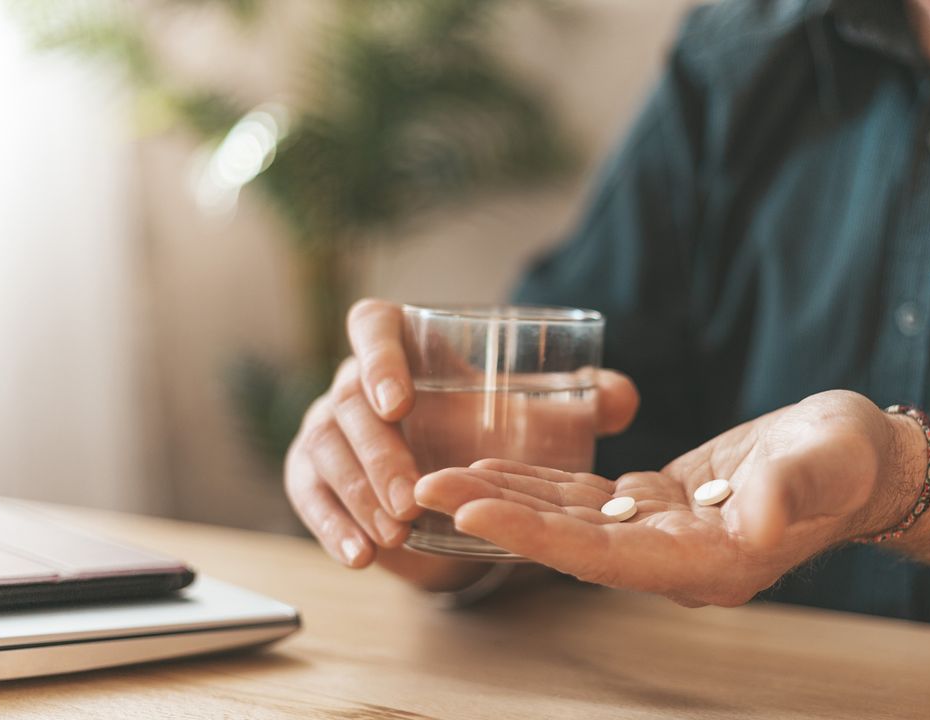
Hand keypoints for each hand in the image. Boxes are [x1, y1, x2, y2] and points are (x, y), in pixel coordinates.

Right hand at [284, 298, 641, 590]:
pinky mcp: (311, 475)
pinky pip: (309, 496)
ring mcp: (326, 426)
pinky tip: (359, 557)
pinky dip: (331, 527)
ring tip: (395, 533)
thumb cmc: (493, 427)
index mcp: (403, 342)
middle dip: (378, 453)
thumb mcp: (540, 413)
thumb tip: (620, 398)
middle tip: (412, 497)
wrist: (452, 479)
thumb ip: (585, 400)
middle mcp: (354, 380)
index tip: (400, 401)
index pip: (373, 326)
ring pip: (325, 451)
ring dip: (358, 495)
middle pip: (348, 402)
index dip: (379, 357)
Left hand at [414, 390, 922, 605]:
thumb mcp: (829, 463)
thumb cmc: (849, 461)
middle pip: (567, 545)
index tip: (472, 513)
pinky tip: (499, 468)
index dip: (536, 536)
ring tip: (442, 476)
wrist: (860, 462)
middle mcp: (674, 560)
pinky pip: (587, 501)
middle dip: (496, 519)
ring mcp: (662, 536)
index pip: (603, 557)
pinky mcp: (658, 506)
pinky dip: (540, 485)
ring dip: (506, 500)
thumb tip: (758, 514)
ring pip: (567, 523)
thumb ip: (791, 489)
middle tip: (423, 488)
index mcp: (709, 563)